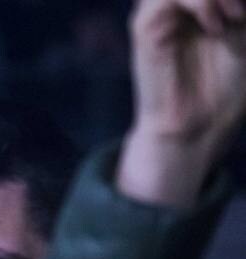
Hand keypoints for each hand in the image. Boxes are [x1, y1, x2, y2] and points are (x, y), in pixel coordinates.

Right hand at [120, 0, 245, 204]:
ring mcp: (158, 13)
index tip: (243, 15)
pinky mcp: (144, 27)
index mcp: (199, 3)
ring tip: (235, 17)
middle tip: (240, 13)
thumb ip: (233, 5)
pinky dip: (201, 3)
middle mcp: (175, 4)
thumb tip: (223, 0)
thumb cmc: (226, 84)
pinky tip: (217, 29)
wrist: (198, 125)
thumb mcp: (243, 32)